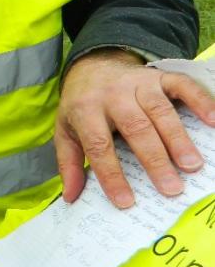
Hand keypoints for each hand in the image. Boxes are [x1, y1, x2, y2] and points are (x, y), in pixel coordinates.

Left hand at [57, 48, 214, 207]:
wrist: (92, 65)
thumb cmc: (82, 106)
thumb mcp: (66, 131)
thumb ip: (69, 163)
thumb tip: (70, 197)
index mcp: (85, 110)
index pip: (98, 145)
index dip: (111, 174)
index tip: (126, 201)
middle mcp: (112, 95)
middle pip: (135, 128)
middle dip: (154, 159)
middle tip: (171, 188)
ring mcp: (137, 83)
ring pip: (160, 110)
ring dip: (178, 138)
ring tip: (193, 165)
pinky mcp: (158, 76)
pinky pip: (182, 86)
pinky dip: (200, 101)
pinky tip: (213, 121)